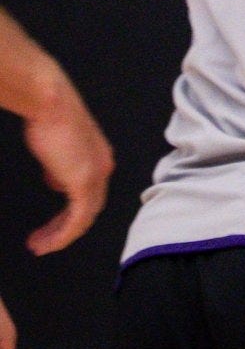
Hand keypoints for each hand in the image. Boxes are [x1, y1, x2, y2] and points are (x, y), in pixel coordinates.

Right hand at [18, 75, 109, 254]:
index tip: (51, 226)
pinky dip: (62, 234)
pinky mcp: (84, 181)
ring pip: (83, 219)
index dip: (70, 214)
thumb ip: (59, 167)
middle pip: (88, 210)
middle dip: (64, 229)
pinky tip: (46, 242)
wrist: (50, 102)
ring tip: (38, 246)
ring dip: (60, 236)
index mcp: (99, 159)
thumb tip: (55, 181)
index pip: (89, 195)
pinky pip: (77, 220)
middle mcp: (103, 168)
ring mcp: (96, 176)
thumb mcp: (56, 147)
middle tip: (43, 242)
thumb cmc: (49, 117)